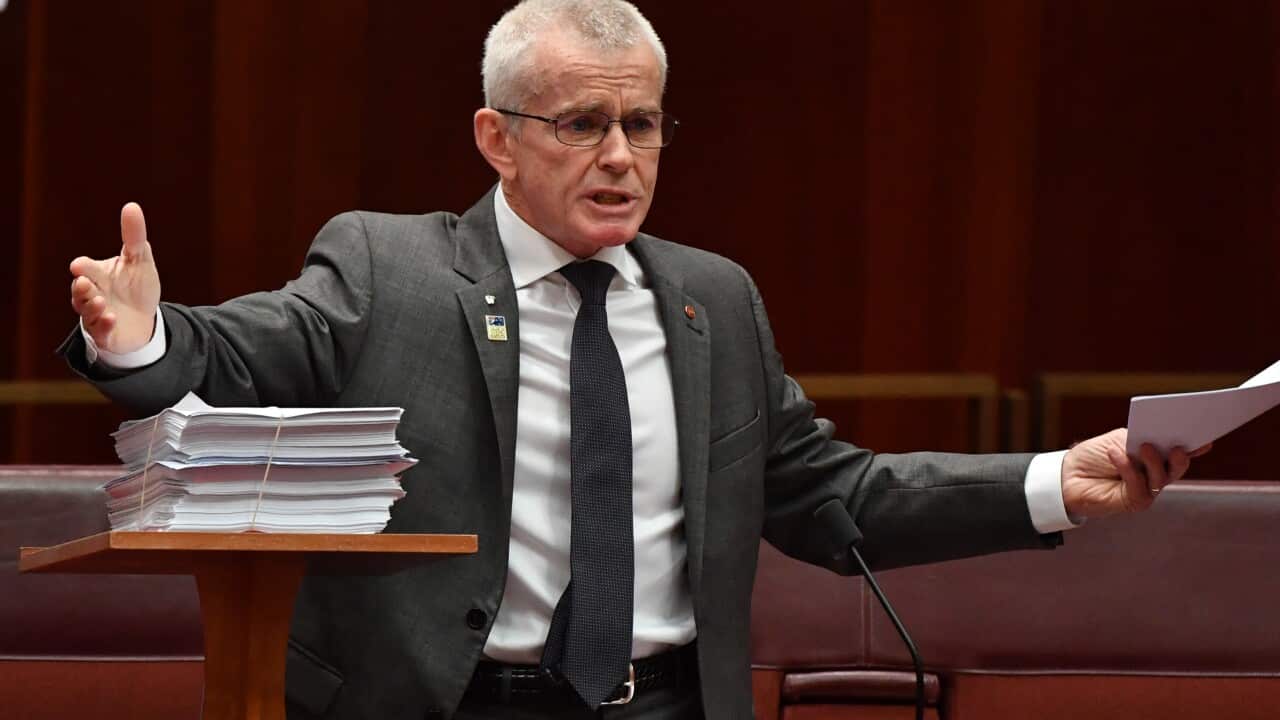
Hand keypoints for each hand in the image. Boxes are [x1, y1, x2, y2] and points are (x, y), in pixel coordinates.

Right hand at [69, 202, 161, 353]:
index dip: (84, 267)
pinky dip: (104, 325)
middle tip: (83, 283)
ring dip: (91, 307)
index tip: (80, 265)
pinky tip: (111, 318)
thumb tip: (132, 206)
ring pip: (87, 312)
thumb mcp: (139, 260)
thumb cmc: (136, 286)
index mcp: (98, 274)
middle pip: (81, 291)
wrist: (144, 319)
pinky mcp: (105, 334)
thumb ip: (134, 236)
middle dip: (81, 288)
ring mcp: (97, 315)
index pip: (87, 269)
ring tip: (101, 302)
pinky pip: (100, 332)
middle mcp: (93, 294)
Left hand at [1060, 428, 1210, 517]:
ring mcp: (1148, 490)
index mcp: (1156, 457)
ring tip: (1144, 445)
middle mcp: (1156, 475)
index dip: (1195, 446)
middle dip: (1180, 456)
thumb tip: (1157, 438)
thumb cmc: (1094, 455)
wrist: (1068, 475)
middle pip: (1176, 467)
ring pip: (1161, 477)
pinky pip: (1138, 485)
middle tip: (1179, 445)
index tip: (1205, 439)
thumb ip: (1139, 439)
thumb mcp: (1119, 440)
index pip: (1180, 452)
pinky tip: (1116, 454)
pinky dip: (1127, 468)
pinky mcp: (1135, 502)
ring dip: (1153, 460)